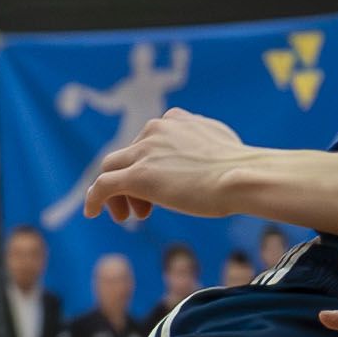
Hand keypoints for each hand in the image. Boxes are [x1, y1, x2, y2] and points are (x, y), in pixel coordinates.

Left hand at [83, 108, 247, 225]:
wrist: (244, 177)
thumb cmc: (245, 170)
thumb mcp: (224, 147)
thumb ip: (207, 146)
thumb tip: (213, 160)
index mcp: (176, 120)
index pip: (149, 141)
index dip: (151, 164)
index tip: (163, 186)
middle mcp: (156, 130)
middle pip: (129, 154)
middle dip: (134, 180)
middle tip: (146, 208)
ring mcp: (144, 152)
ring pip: (113, 169)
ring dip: (118, 193)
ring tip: (130, 217)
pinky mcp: (137, 176)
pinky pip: (103, 186)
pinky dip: (95, 198)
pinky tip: (93, 213)